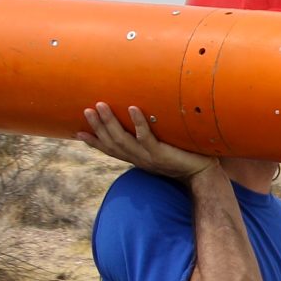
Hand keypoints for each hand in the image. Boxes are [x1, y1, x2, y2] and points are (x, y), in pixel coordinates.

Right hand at [77, 103, 214, 182]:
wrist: (202, 175)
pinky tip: (134, 108)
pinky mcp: (161, 153)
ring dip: (110, 122)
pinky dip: (139, 123)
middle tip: (86, 109)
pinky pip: (147, 137)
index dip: (94, 142)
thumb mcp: (162, 151)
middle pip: (112, 143)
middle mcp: (138, 159)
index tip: (77, 131)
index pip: (110, 150)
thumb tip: (142, 121)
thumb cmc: (184, 159)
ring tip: (101, 106)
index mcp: (136, 159)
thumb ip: (151, 141)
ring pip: (123, 140)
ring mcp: (148, 157)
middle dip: (98, 126)